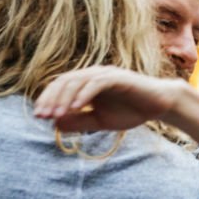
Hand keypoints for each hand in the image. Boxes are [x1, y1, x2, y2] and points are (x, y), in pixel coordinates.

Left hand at [33, 66, 184, 131]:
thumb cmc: (131, 111)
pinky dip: (84, 94)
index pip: (60, 87)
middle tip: (43, 115)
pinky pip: (96, 83)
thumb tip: (55, 124)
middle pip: (64, 81)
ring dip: (65, 97)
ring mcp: (105, 74)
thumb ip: (79, 122)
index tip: (39, 116)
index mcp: (87, 82)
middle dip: (51, 98)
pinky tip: (76, 107)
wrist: (159, 106)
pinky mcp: (118, 77)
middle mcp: (93, 74)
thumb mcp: (100, 121)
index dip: (48, 100)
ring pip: (77, 81)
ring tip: (57, 114)